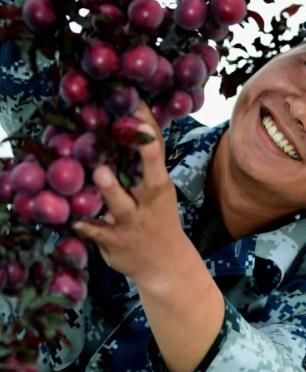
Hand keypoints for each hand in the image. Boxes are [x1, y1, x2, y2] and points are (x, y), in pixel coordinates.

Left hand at [73, 102, 187, 289]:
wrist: (165, 265)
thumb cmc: (157, 218)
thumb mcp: (157, 191)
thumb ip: (142, 165)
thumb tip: (124, 125)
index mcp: (159, 186)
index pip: (157, 152)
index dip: (148, 129)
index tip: (137, 105)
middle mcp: (148, 202)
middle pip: (150, 178)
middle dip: (144, 156)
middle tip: (128, 131)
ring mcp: (132, 224)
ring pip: (122, 206)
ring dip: (111, 190)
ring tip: (101, 173)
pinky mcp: (114, 243)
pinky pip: (97, 233)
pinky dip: (86, 226)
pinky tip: (74, 219)